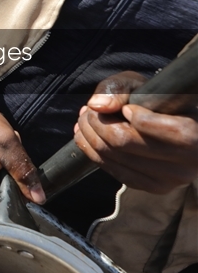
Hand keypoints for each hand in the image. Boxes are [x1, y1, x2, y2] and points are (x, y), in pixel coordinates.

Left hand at [74, 71, 197, 193]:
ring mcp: (169, 179)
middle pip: (123, 141)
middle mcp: (187, 162)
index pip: (154, 128)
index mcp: (194, 135)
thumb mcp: (142, 85)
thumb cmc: (158, 101)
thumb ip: (120, 89)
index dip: (133, 115)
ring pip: (113, 156)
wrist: (174, 126)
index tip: (126, 108)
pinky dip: (92, 151)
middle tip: (88, 110)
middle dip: (96, 122)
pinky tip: (87, 136)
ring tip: (85, 120)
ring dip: (89, 135)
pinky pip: (112, 170)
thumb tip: (97, 105)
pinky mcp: (152, 187)